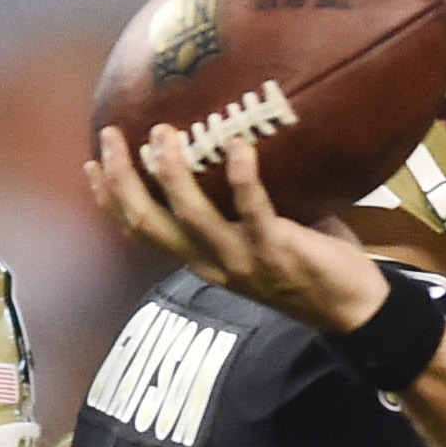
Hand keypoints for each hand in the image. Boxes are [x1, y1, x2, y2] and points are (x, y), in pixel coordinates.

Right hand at [84, 125, 392, 335]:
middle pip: (147, 224)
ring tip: (166, 135)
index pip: (140, 231)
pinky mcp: (277, 251)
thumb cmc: (309, 264)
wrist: (353, 311)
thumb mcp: (259, 236)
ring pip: (190, 218)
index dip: (111, 200)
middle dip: (123, 181)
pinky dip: (242, 179)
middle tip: (112, 137)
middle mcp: (210, 263)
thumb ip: (239, 203)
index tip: (92, 164)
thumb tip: (233, 141)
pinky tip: (238, 147)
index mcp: (200, 259)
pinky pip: (254, 212)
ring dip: (173, 175)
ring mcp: (241, 260)